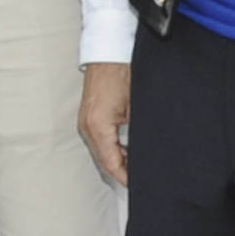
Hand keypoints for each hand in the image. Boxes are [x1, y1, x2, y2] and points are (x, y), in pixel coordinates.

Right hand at [78, 62, 130, 186]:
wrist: (110, 50)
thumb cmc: (123, 71)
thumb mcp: (138, 107)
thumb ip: (139, 135)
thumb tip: (148, 154)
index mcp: (99, 126)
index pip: (112, 164)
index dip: (126, 178)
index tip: (138, 185)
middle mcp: (88, 126)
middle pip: (105, 160)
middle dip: (123, 171)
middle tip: (142, 178)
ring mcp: (87, 121)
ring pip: (103, 151)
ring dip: (119, 159)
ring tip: (138, 167)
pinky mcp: (90, 115)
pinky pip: (101, 139)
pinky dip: (114, 148)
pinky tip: (128, 149)